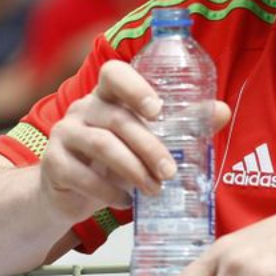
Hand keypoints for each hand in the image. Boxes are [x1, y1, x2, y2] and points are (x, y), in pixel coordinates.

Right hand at [37, 60, 230, 226]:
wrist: (68, 191)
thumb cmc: (113, 159)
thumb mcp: (144, 140)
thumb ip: (181, 124)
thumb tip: (221, 111)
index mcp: (106, 95)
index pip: (113, 74)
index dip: (135, 87)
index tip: (157, 110)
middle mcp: (83, 108)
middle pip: (117, 119)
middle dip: (148, 146)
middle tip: (170, 171)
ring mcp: (64, 133)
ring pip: (102, 145)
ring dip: (133, 170)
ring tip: (153, 190)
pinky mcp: (53, 163)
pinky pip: (82, 175)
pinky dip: (108, 192)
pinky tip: (125, 201)